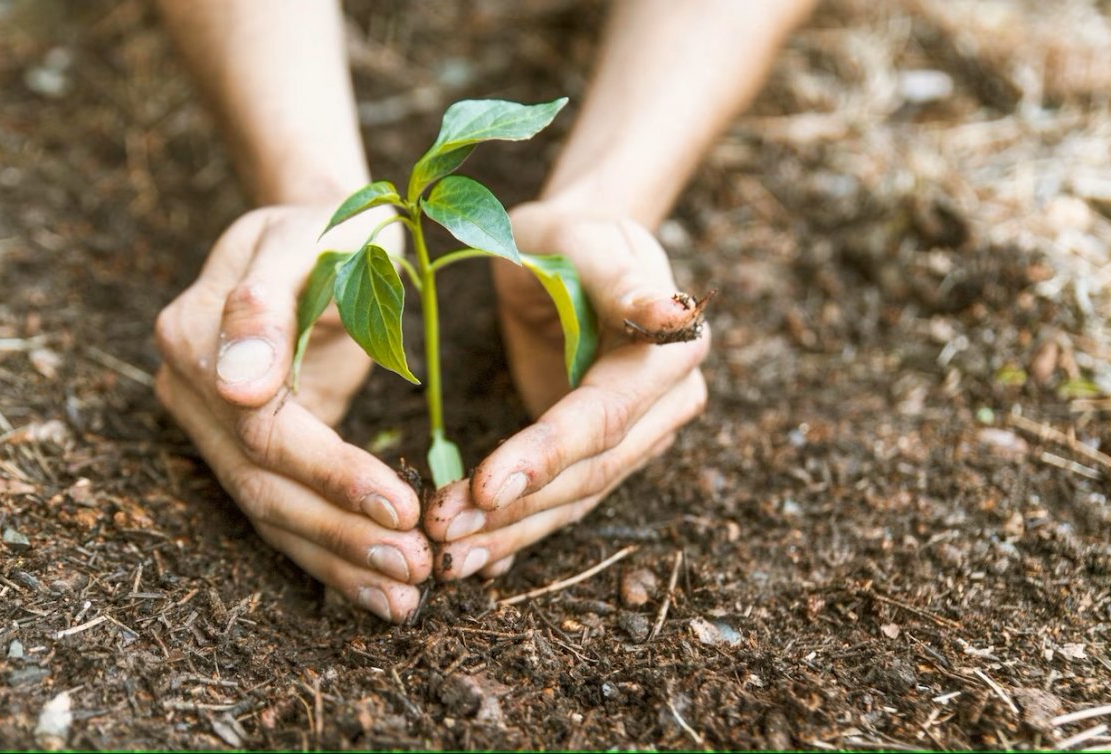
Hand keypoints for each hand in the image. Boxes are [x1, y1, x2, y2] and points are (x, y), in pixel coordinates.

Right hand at [155, 205, 431, 621]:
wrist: (320, 231)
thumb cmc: (331, 226)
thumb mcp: (311, 238)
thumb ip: (267, 303)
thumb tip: (237, 386)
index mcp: (194, 332)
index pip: (262, 428)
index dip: (331, 473)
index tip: (403, 506)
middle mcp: (188, 387)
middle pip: (261, 483)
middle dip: (341, 533)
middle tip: (416, 569)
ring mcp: (208, 424)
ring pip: (269, 512)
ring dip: (338, 561)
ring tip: (406, 597)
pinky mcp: (242, 448)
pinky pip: (282, 511)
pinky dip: (331, 553)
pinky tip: (379, 590)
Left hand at [424, 202, 710, 579]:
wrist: (568, 253)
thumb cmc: (568, 237)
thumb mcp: (584, 240)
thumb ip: (622, 278)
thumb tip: (678, 315)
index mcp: (669, 355)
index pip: (602, 417)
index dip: (545, 455)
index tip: (484, 486)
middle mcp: (666, 406)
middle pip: (589, 473)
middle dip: (515, 508)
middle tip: (441, 530)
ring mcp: (638, 437)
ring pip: (575, 500)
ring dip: (510, 534)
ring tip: (447, 558)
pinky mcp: (602, 455)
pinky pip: (562, 502)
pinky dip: (518, 533)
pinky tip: (476, 560)